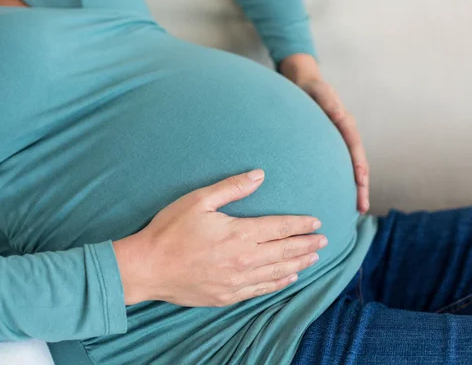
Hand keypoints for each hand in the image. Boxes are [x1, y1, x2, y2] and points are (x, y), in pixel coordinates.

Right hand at [112, 169, 325, 306]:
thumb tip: (259, 175)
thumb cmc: (170, 231)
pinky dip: (278, 283)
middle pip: (285, 251)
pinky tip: (288, 279)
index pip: (280, 227)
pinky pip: (261, 290)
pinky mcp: (227, 296)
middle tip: (324, 241)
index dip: (301, 224)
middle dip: (307, 245)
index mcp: (239, 234)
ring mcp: (237, 281)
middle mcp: (244, 259)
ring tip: (314, 258)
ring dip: (298, 264)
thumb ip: (232, 187)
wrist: (147, 268)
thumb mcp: (198, 200)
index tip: (316, 222)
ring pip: (277, 272)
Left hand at [280, 54, 369, 213]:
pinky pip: (340, 166)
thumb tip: (342, 116)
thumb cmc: (311, 87)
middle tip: (362, 208)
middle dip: (361, 187)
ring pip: (352, 168)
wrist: (304, 83)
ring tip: (357, 209)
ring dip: (356, 188)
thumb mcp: (320, 91)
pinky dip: (344, 181)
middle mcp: (347, 134)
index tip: (361, 183)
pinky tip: (340, 196)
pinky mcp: (332, 147)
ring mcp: (340, 142)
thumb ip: (329, 103)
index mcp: (346, 123)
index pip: (355, 148)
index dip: (359, 167)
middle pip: (358, 164)